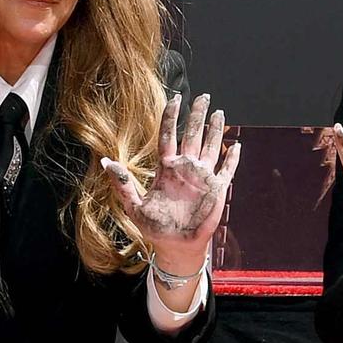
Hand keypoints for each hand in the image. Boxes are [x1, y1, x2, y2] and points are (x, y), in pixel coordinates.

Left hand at [103, 94, 240, 270]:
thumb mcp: (133, 205)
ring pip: (211, 146)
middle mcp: (186, 167)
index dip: (172, 116)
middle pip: (193, 134)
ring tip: (219, 112)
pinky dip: (232, 158)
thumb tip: (106, 161)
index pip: (170, 135)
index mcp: (167, 168)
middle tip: (204, 97)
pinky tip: (236, 145)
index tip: (175, 98)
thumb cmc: (154, 227)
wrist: (175, 245)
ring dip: (216, 130)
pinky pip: (227, 169)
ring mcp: (203, 176)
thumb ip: (122, 183)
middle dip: (198, 115)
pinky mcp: (217, 188)